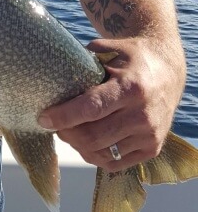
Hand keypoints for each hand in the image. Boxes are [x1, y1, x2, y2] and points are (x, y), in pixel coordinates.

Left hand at [38, 36, 184, 172]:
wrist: (168, 71)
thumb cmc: (133, 58)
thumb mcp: (111, 49)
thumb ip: (84, 61)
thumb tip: (52, 73)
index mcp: (131, 87)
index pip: (92, 108)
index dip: (64, 116)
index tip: (43, 118)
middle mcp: (142, 114)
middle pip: (93, 137)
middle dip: (66, 133)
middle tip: (54, 125)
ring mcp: (149, 135)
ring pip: (101, 153)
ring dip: (78, 146)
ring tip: (69, 132)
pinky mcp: (152, 149)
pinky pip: (115, 163)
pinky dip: (95, 156)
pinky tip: (87, 142)